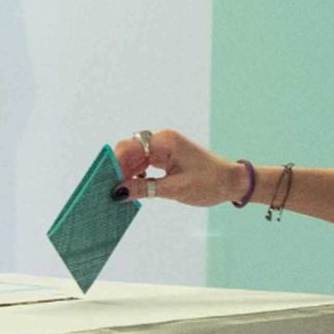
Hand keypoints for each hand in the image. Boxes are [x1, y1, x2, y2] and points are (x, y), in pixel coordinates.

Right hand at [111, 130, 248, 206]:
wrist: (231, 182)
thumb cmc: (209, 183)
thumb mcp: (175, 189)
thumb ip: (144, 189)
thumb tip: (117, 192)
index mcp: (165, 142)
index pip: (129, 148)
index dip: (114, 164)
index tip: (102, 182)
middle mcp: (161, 140)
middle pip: (128, 152)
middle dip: (116, 170)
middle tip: (105, 191)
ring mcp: (162, 148)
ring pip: (133, 159)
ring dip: (124, 175)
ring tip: (115, 193)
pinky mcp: (164, 157)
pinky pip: (142, 164)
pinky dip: (135, 176)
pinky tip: (131, 189)